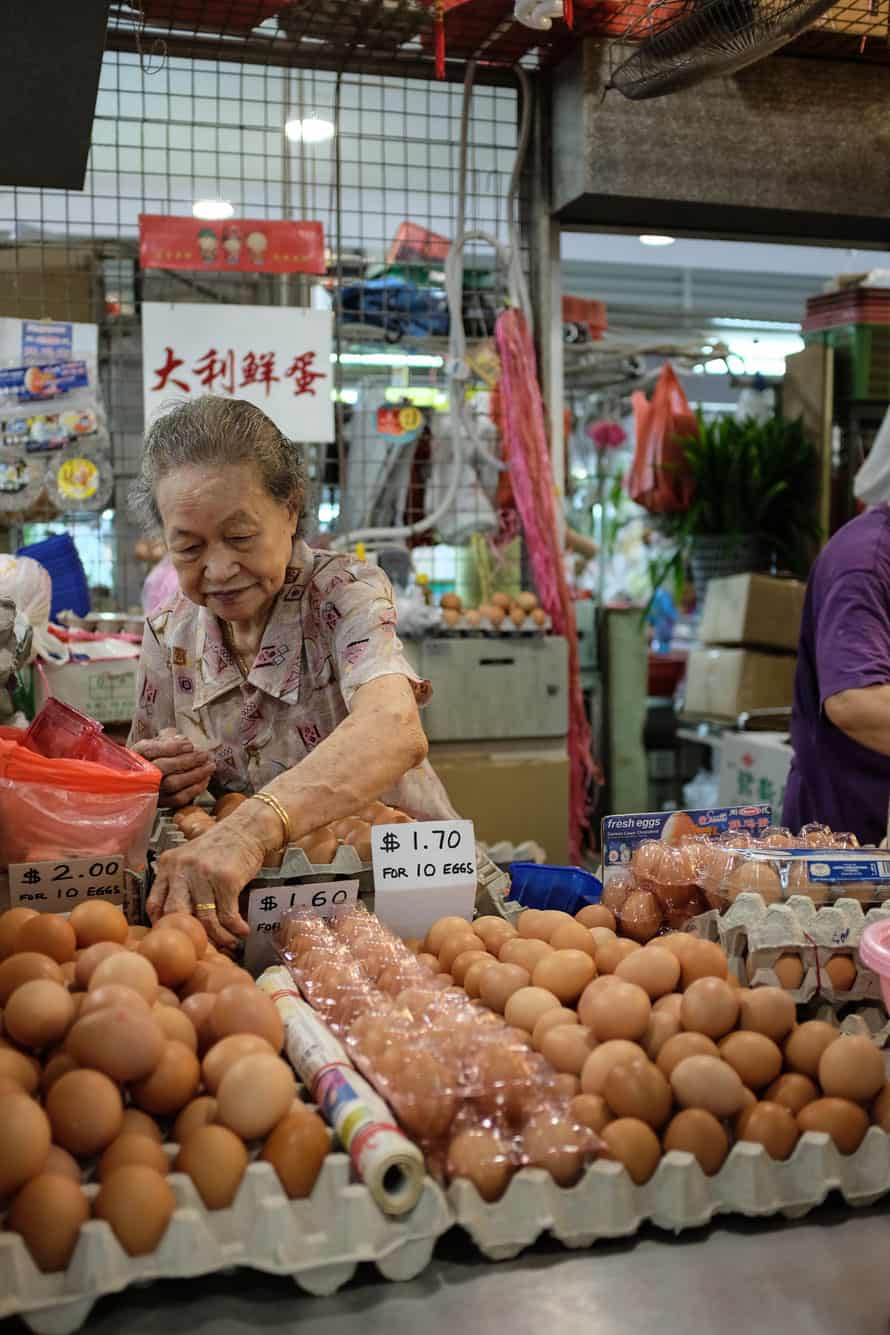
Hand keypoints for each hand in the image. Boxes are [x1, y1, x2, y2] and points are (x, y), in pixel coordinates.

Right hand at [131, 732, 214, 807]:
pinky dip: (194, 790)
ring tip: (209, 766)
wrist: (145, 778)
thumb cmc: (156, 755)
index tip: (190, 745)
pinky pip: (178, 799)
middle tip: (205, 755)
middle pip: (163, 766)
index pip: (151, 749)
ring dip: (195, 775)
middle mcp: (141, 772)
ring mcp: (150, 789)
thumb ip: (169, 738)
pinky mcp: (160, 803)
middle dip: (188, 760)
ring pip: (172, 783)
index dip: (172, 747)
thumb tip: (183, 740)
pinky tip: (205, 780)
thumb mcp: (158, 742)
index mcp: (138, 753)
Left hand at [146, 820, 263, 948]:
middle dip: (189, 935)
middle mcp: (182, 868)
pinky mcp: (226, 879)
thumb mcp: (191, 860)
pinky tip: (243, 931)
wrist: (248, 828)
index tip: (176, 937)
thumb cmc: (221, 847)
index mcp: (169, 864)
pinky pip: (228, 915)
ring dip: (219, 937)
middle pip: (175, 914)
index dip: (162, 926)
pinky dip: (236, 928)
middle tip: (201, 947)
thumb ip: (180, 884)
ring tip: (229, 944)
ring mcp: (203, 873)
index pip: (153, 904)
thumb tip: (179, 921)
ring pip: (205, 919)